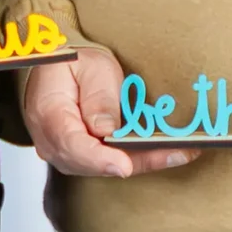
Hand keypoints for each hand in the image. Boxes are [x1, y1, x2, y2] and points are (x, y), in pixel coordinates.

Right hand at [22, 42, 197, 177]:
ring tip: (183, 152)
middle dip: (138, 161)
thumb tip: (106, 131)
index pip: (71, 144)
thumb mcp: (88, 66)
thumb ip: (97, 97)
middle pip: (94, 163)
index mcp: (49, 115)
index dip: (99, 159)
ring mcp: (66, 154)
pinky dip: (140, 159)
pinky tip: (170, 153)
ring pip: (106, 168)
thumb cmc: (72, 63)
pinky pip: (110, 163)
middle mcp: (52, 143)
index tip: (123, 165)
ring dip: (145, 161)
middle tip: (177, 153)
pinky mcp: (82, 158)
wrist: (56, 69)